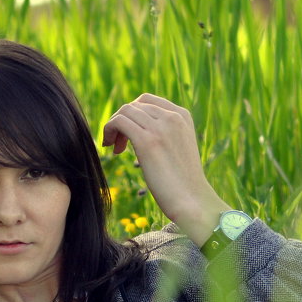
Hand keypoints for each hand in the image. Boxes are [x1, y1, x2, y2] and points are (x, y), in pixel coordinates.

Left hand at [102, 94, 232, 246]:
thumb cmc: (182, 181)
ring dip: (113, 127)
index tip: (128, 135)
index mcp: (182, 115)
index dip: (132, 114)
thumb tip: (141, 131)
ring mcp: (160, 127)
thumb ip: (165, 134)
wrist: (192, 200)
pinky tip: (111, 149)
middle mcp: (172, 116)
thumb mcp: (178, 148)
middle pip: (134, 105)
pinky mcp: (147, 142)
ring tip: (115, 149)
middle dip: (121, 122)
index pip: (147, 101)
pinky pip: (119, 122)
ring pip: (124, 112)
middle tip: (118, 146)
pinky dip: (109, 130)